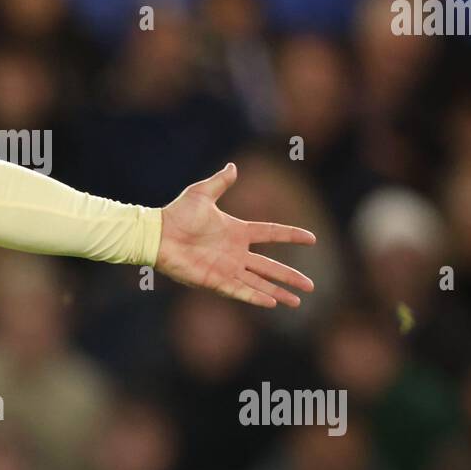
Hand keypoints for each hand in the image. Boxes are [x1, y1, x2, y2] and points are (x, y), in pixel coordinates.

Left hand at [155, 162, 314, 307]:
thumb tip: (233, 166)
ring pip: (260, 283)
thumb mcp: (202, 193)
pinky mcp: (215, 280)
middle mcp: (236, 253)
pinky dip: (256, 297)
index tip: (312, 239)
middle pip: (271, 266)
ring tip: (298, 301)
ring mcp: (227, 268)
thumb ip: (220, 182)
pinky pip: (241, 291)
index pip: (271, 234)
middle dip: (291, 276)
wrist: (158, 234)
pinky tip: (273, 303)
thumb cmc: (177, 214)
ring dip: (279, 292)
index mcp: (237, 231)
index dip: (291, 235)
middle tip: (311, 286)